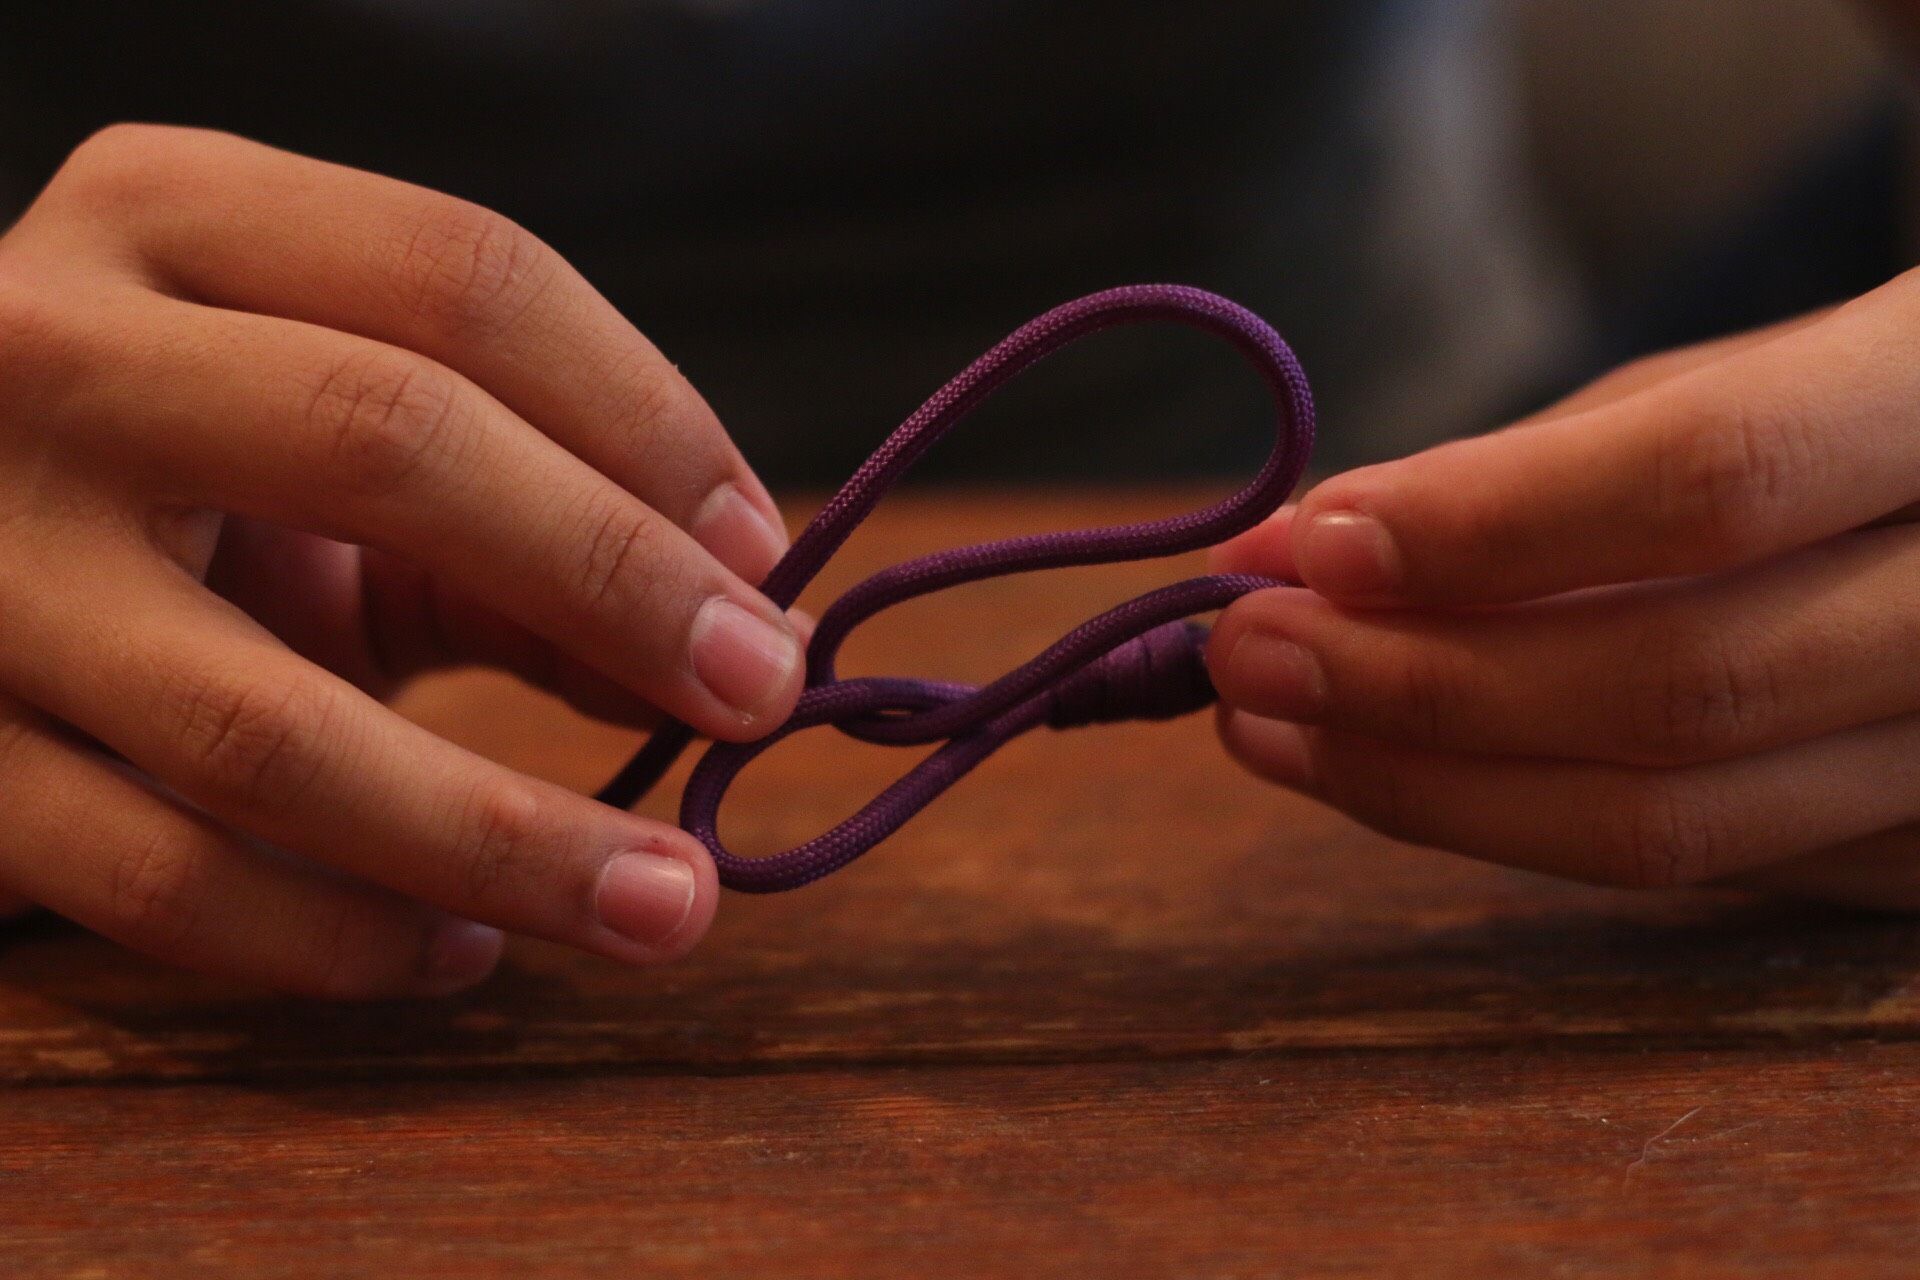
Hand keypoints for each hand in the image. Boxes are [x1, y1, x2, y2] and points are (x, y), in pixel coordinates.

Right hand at [0, 125, 804, 994]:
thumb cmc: (195, 478)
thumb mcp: (339, 443)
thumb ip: (526, 525)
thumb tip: (741, 647)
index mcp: (176, 221)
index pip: (465, 280)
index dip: (650, 422)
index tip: (764, 560)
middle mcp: (49, 360)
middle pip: (383, 441)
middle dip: (612, 581)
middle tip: (762, 695)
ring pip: (267, 729)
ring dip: (509, 839)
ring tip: (666, 904)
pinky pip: (165, 883)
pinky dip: (344, 940)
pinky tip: (465, 949)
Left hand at [1207, 275, 1919, 910]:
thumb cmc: (1847, 422)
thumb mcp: (1720, 389)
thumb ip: (1523, 470)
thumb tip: (1282, 555)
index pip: (1715, 479)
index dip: (1492, 523)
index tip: (1309, 546)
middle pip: (1684, 686)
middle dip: (1422, 681)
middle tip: (1243, 652)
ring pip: (1683, 827)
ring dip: (1434, 784)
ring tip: (1276, 724)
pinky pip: (1695, 872)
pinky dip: (1520, 822)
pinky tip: (1400, 770)